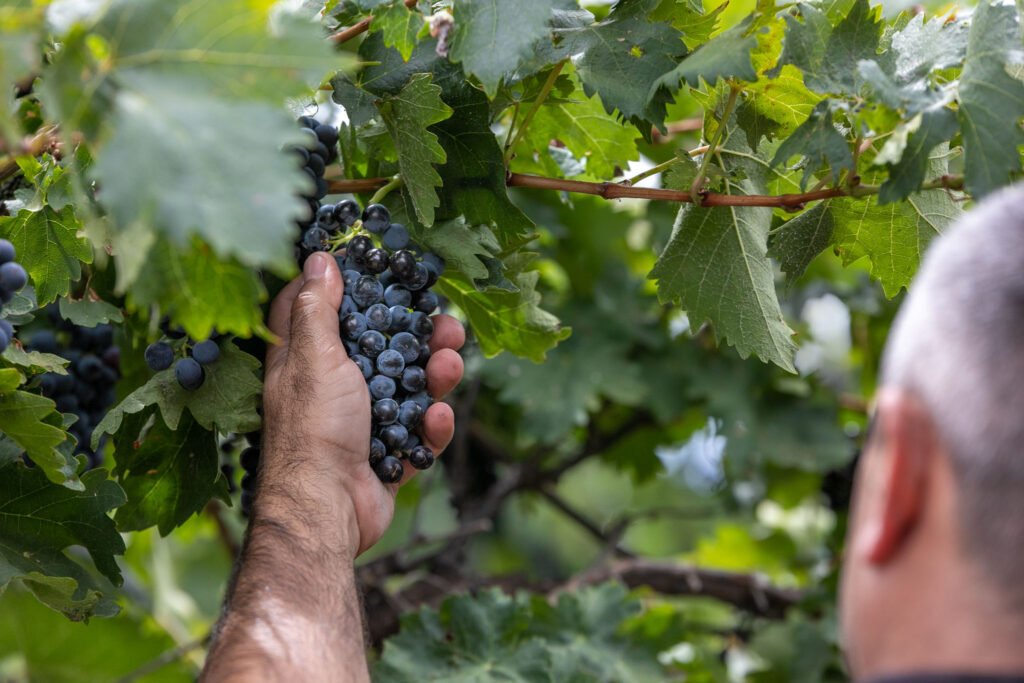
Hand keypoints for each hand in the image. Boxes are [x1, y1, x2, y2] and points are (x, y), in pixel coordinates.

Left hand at [259, 251, 464, 556]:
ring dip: (434, 376)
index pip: (324, 310)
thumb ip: (320, 309)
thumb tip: (318, 258)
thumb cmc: (314, 428)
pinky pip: (418, 434)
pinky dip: (431, 427)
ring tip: (451, 366)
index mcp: (306, 360)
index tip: (383, 268)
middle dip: (418, 335)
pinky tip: (437, 420)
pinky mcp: (387, 455)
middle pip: (382, 348)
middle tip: (446, 323)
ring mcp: (363, 422)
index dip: (351, 286)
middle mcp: (333, 387)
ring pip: (409, 388)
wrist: (327, 508)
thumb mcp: (314, 357)